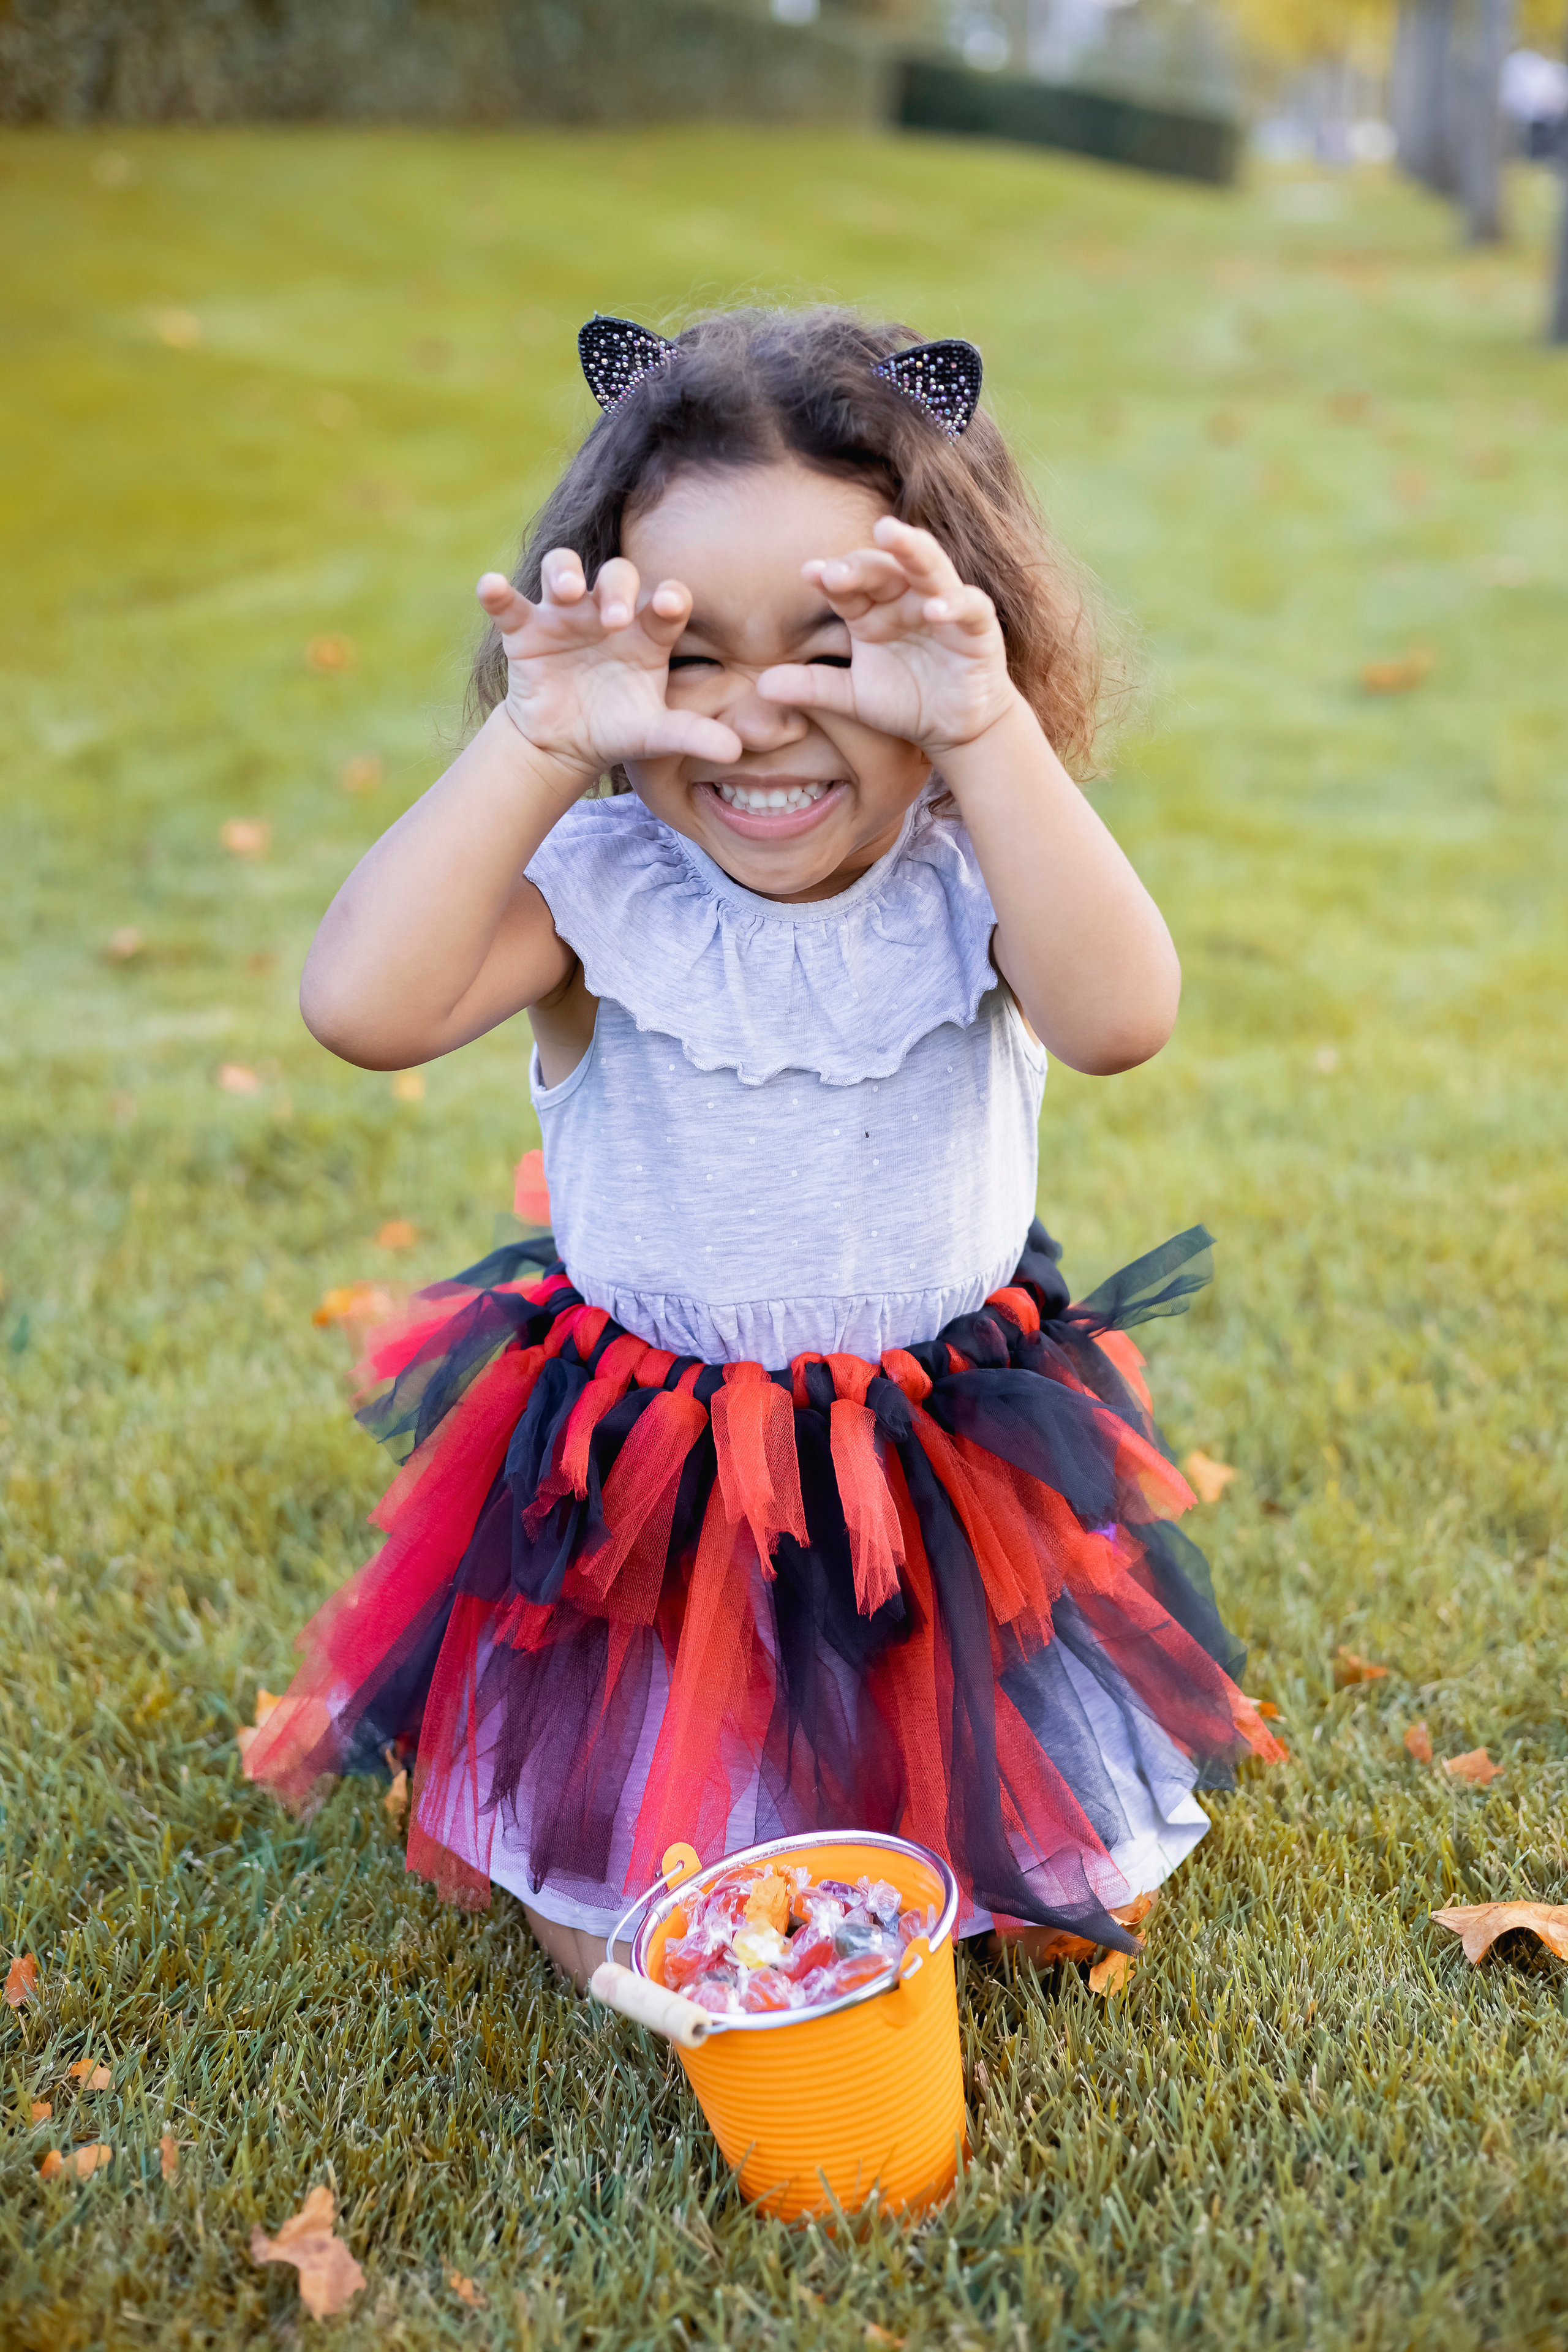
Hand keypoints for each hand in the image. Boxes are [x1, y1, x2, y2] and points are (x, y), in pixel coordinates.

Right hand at [478, 553, 741, 786]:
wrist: (566, 744)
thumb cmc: (620, 728)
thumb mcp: (657, 735)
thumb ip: (693, 735)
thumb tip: (736, 750)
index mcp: (649, 631)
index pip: (665, 601)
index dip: (669, 597)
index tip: (670, 603)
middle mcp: (608, 612)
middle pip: (617, 576)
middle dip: (618, 589)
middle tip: (617, 618)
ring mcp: (565, 615)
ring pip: (564, 570)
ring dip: (565, 572)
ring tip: (567, 591)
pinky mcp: (526, 629)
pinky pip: (510, 604)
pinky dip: (498, 593)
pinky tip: (491, 587)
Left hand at [758, 517, 1017, 757]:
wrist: (953, 728)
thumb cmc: (905, 702)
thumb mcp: (852, 698)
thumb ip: (811, 688)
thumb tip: (761, 686)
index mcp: (872, 610)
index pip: (848, 585)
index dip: (831, 577)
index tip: (809, 573)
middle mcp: (905, 599)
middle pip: (882, 567)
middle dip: (860, 563)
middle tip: (835, 569)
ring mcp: (944, 606)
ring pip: (928, 567)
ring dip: (911, 549)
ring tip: (890, 532)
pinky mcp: (978, 625)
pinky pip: (968, 605)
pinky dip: (953, 604)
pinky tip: (933, 609)